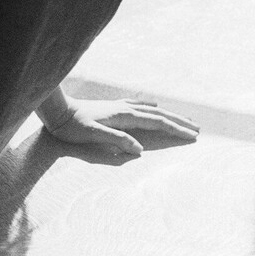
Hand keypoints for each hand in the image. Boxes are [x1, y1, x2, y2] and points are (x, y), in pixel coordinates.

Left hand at [43, 98, 199, 162]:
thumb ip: (116, 141)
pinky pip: (139, 105)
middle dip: (179, 121)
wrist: (57, 110)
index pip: (157, 122)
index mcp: (124, 116)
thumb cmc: (72, 126)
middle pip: (159, 114)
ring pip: (151, 109)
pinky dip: (151, 107)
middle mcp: (125, 108)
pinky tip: (154, 105)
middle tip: (198, 128)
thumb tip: (139, 149)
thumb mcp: (93, 135)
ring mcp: (119, 106)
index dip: (176, 129)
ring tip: (182, 118)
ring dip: (168, 114)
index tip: (193, 136)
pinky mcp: (112, 107)